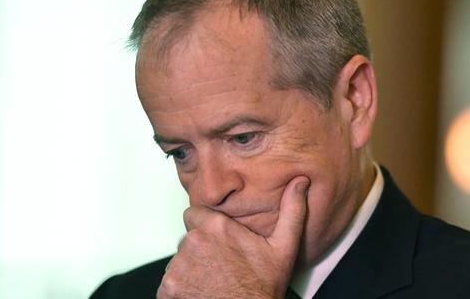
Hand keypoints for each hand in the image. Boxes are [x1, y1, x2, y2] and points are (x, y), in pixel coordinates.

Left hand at [157, 176, 309, 298]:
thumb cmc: (263, 288)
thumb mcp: (284, 248)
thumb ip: (291, 211)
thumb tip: (300, 182)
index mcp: (217, 227)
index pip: (193, 213)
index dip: (205, 225)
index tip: (218, 240)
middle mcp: (194, 243)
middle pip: (187, 238)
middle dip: (200, 249)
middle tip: (220, 265)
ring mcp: (178, 267)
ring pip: (178, 261)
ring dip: (190, 269)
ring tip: (212, 280)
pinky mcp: (169, 288)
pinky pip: (169, 283)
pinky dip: (181, 289)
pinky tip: (201, 292)